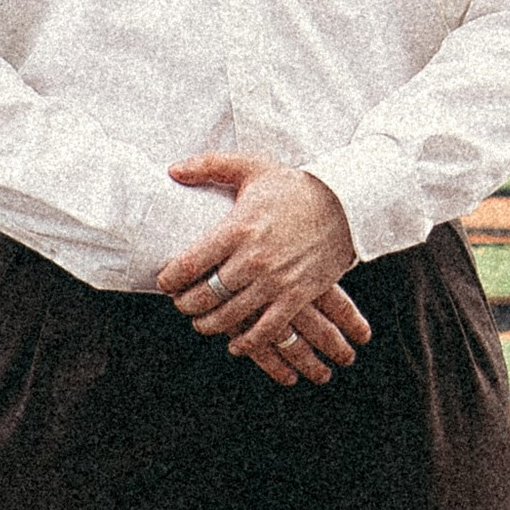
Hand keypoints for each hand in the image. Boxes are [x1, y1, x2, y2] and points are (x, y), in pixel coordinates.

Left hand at [157, 156, 371, 386]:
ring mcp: (276, 280)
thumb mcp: (251, 167)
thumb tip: (172, 170)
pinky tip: (236, 344)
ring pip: (231, 316)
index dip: (170, 278)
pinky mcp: (297, 295)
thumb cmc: (294, 187)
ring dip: (209, 325)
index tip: (165, 282)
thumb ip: (209, 165)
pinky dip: (248, 343)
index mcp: (238, 228)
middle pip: (206, 294)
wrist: (345, 204)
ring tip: (202, 322)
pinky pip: (267, 330)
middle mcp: (254, 258)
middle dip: (186, 305)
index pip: (191, 263)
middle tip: (181, 304)